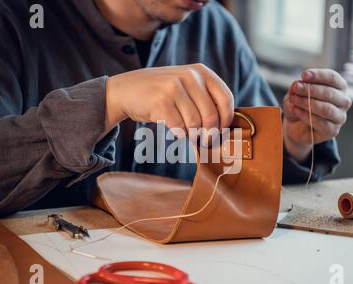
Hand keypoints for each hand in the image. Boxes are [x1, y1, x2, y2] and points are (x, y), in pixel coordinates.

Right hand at [104, 64, 234, 144]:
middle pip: (211, 115)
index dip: (226, 120)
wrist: (126, 90)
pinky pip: (179, 128)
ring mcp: (174, 88)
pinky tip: (174, 130)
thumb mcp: (186, 86)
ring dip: (193, 135)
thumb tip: (224, 128)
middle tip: (205, 142)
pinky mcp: (161, 102)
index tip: (221, 131)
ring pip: (195, 124)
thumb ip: (205, 99)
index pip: (226, 98)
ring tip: (187, 134)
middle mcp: (189, 76)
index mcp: (200, 72)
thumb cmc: (162, 94)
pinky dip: (178, 134)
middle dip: (210, 134)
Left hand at [283, 69, 352, 161]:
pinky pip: (321, 123)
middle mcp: (343, 101)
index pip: (333, 78)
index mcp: (339, 87)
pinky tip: (296, 110)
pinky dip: (306, 115)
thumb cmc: (300, 105)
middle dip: (310, 89)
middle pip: (330, 93)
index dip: (319, 75)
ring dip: (308, 103)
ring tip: (294, 100)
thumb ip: (296, 88)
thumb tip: (297, 84)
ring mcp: (340, 117)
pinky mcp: (333, 130)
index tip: (304, 75)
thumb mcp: (295, 93)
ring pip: (326, 109)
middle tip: (296, 88)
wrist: (296, 126)